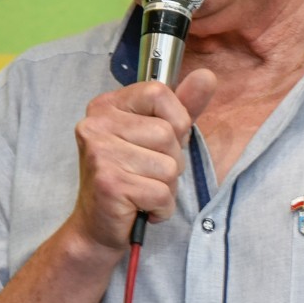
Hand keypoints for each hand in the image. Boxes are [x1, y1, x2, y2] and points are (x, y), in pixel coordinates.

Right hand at [70, 69, 216, 250]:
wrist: (98, 226)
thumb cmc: (130, 177)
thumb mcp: (158, 136)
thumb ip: (182, 107)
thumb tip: (207, 76)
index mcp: (107, 105)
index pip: (159, 92)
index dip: (176, 121)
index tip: (160, 143)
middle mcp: (97, 124)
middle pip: (167, 134)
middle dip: (171, 161)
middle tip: (147, 175)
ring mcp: (100, 154)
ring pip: (168, 166)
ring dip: (167, 187)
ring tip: (144, 191)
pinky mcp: (109, 184)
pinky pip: (162, 193)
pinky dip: (161, 207)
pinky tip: (142, 208)